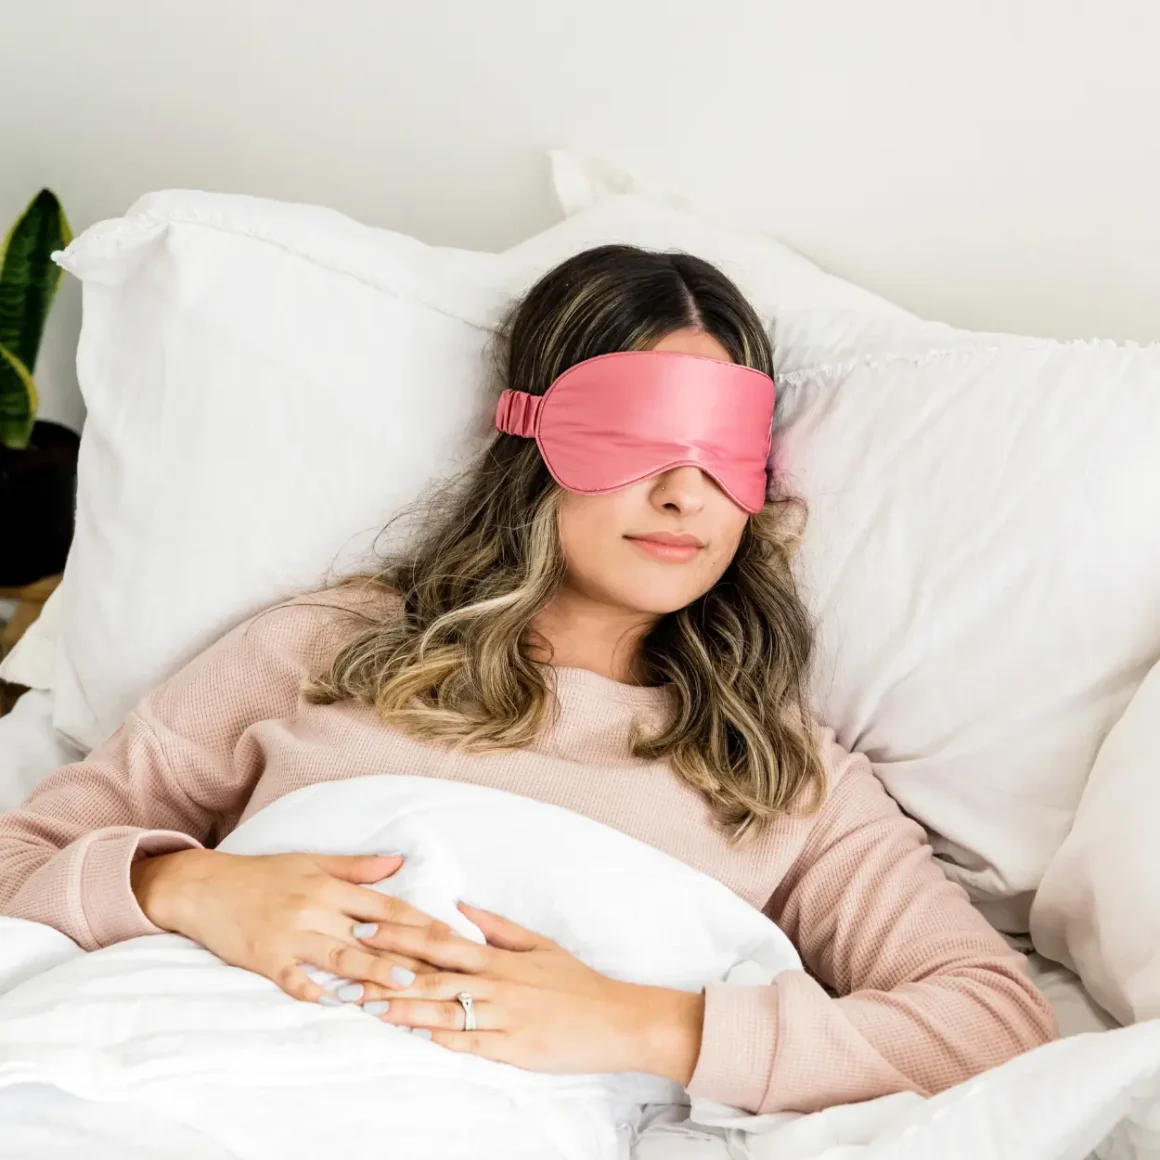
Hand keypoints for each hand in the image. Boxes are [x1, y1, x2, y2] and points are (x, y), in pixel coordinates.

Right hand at [130, 848, 441, 1004]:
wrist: (204, 887)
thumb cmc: (262, 874)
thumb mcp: (311, 862)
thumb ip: (356, 868)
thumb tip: (399, 863)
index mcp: (329, 886)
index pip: (385, 905)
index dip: (420, 921)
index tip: (451, 935)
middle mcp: (314, 909)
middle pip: (370, 934)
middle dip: (409, 951)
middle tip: (444, 967)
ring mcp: (289, 935)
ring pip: (339, 956)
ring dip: (373, 972)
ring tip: (406, 984)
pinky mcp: (264, 958)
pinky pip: (293, 978)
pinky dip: (314, 991)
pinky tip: (338, 1005)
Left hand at [352, 901, 705, 1082]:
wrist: (616, 1019)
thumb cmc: (576, 982)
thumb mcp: (538, 944)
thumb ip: (496, 927)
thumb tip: (461, 906)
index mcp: (498, 959)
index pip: (440, 941)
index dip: (400, 934)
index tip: (365, 927)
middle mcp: (496, 984)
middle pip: (432, 975)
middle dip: (386, 972)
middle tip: (345, 969)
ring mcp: (503, 1017)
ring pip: (443, 1010)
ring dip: (402, 1007)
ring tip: (364, 1005)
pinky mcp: (512, 1049)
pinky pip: (469, 1043)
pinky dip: (439, 1038)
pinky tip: (411, 1035)